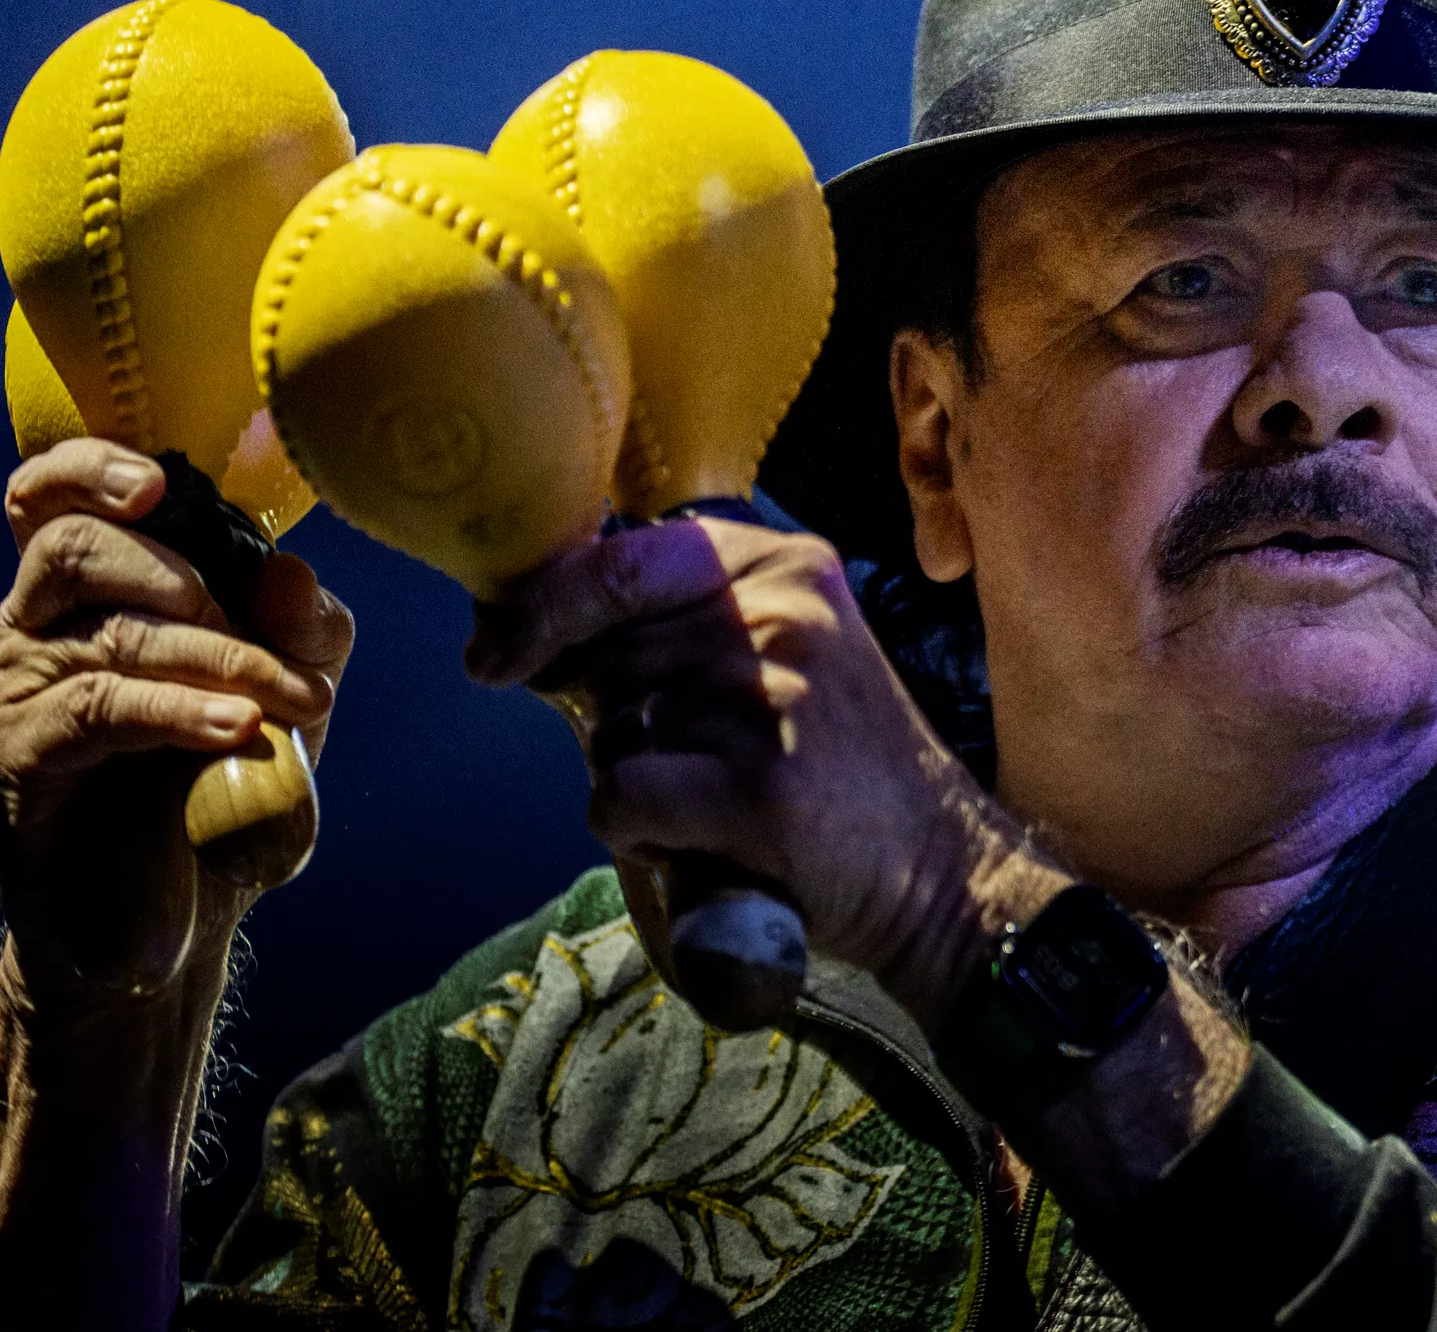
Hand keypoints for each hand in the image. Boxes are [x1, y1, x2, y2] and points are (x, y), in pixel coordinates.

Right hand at [0, 438, 352, 998]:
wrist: (168, 912)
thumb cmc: (220, 782)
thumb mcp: (289, 694)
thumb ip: (303, 630)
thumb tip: (292, 571)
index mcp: (85, 592)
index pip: (47, 496)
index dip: (90, 470)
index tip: (157, 486)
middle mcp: (31, 627)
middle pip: (69, 547)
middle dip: (175, 574)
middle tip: (243, 623)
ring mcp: (10, 691)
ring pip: (104, 633)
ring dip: (209, 655)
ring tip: (276, 698)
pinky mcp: (9, 758)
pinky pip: (96, 710)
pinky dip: (177, 710)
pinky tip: (235, 727)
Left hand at [467, 518, 1061, 1029]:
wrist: (942, 874)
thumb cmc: (838, 769)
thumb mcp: (784, 654)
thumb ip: (681, 623)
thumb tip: (523, 623)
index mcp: (785, 564)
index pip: (618, 561)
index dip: (540, 609)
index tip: (493, 653)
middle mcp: (781, 613)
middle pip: (607, 656)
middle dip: (612, 720)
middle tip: (688, 765)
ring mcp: (772, 697)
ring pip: (610, 732)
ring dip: (634, 782)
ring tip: (716, 805)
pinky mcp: (759, 787)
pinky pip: (620, 797)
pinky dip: (635, 834)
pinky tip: (698, 843)